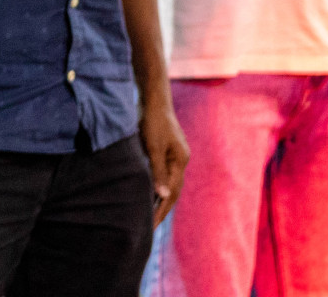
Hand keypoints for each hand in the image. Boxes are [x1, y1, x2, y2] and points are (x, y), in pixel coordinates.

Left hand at [139, 100, 188, 225]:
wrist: (152, 98)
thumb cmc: (152, 120)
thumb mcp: (153, 146)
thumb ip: (158, 170)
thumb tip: (163, 196)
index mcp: (180, 161)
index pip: (171, 194)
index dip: (160, 211)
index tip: (150, 226)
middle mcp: (180, 160)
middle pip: (172, 191)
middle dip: (161, 209)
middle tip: (149, 228)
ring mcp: (174, 155)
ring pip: (168, 183)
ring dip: (159, 199)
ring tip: (148, 216)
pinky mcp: (166, 149)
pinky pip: (163, 173)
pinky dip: (156, 185)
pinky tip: (147, 192)